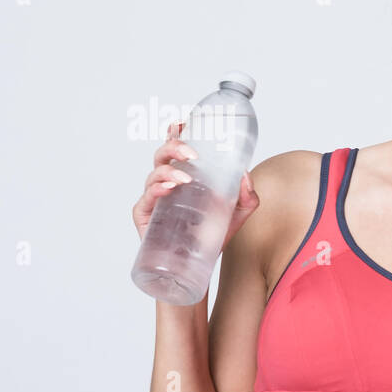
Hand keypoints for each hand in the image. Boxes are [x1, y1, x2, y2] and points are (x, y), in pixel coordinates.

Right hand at [133, 119, 258, 244]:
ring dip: (169, 171)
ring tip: (185, 178)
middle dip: (174, 146)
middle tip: (192, 153)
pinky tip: (169, 188)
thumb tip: (245, 175)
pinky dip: (157, 190)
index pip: (177, 149)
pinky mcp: (146, 216)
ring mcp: (155, 199)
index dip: (176, 133)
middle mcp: (167, 183)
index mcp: (185, 176)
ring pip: (154, 174)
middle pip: (163, 155)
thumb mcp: (237, 214)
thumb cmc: (213, 236)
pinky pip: (146, 198)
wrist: (200, 266)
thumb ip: (246, 196)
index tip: (183, 124)